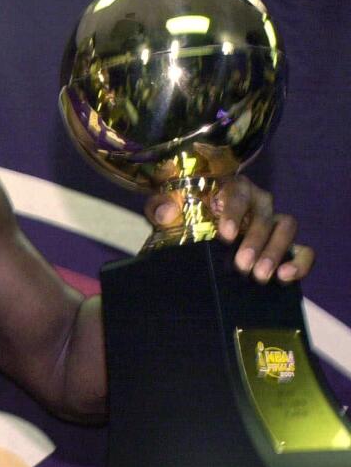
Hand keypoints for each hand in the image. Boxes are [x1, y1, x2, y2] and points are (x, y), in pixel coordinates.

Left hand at [146, 175, 313, 282]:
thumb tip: (165, 212)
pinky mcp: (287, 244)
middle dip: (255, 241)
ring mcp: (274, 222)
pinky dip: (300, 263)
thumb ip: (162, 208)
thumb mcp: (167, 210)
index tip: (225, 234)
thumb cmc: (183, 216)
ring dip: (275, 252)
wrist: (196, 233)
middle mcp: (258, 202)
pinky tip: (285, 277)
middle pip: (264, 215)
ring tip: (260, 276)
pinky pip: (303, 250)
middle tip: (241, 265)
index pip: (238, 192)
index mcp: (232, 189)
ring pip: (286, 228)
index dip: (235, 211)